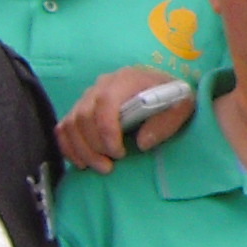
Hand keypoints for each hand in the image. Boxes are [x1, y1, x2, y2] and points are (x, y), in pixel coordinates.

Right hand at [57, 65, 188, 172]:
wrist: (161, 87)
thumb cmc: (171, 97)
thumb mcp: (182, 106)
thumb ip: (166, 122)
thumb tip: (142, 143)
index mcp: (126, 79)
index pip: (105, 103)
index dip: (107, 131)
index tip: (118, 153)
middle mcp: (102, 84)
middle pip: (84, 116)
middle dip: (94, 147)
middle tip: (109, 167)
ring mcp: (88, 95)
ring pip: (71, 123)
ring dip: (81, 150)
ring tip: (99, 167)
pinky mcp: (81, 107)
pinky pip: (64, 127)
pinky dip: (68, 146)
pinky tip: (81, 162)